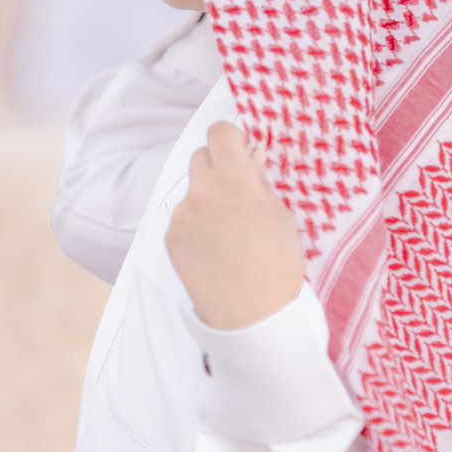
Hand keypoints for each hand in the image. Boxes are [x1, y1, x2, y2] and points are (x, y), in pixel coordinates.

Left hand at [166, 122, 303, 329]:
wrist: (252, 318)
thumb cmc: (277, 267)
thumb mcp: (281, 217)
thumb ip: (261, 181)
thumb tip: (252, 155)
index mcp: (234, 181)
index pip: (220, 133)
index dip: (232, 138)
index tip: (242, 152)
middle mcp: (201, 192)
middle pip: (201, 157)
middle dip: (219, 166)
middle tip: (238, 192)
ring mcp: (181, 216)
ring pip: (192, 189)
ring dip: (207, 196)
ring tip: (228, 229)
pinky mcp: (170, 238)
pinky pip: (182, 217)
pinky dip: (196, 223)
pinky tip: (214, 246)